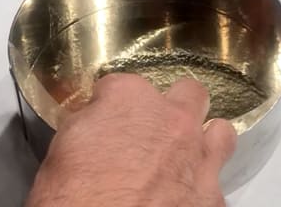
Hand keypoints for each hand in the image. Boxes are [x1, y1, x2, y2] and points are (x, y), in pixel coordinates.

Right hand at [25, 74, 236, 206]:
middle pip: (185, 92)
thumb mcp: (61, 150)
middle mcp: (171, 117)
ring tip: (186, 153)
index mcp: (128, 98)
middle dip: (171, 105)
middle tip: (153, 128)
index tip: (102, 118)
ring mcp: (197, 152)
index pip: (118, 84)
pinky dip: (203, 181)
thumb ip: (86, 123)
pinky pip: (219, 177)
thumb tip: (93, 122)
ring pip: (218, 128)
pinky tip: (187, 192)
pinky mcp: (212, 192)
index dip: (107, 103)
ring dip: (203, 137)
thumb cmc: (74, 197)